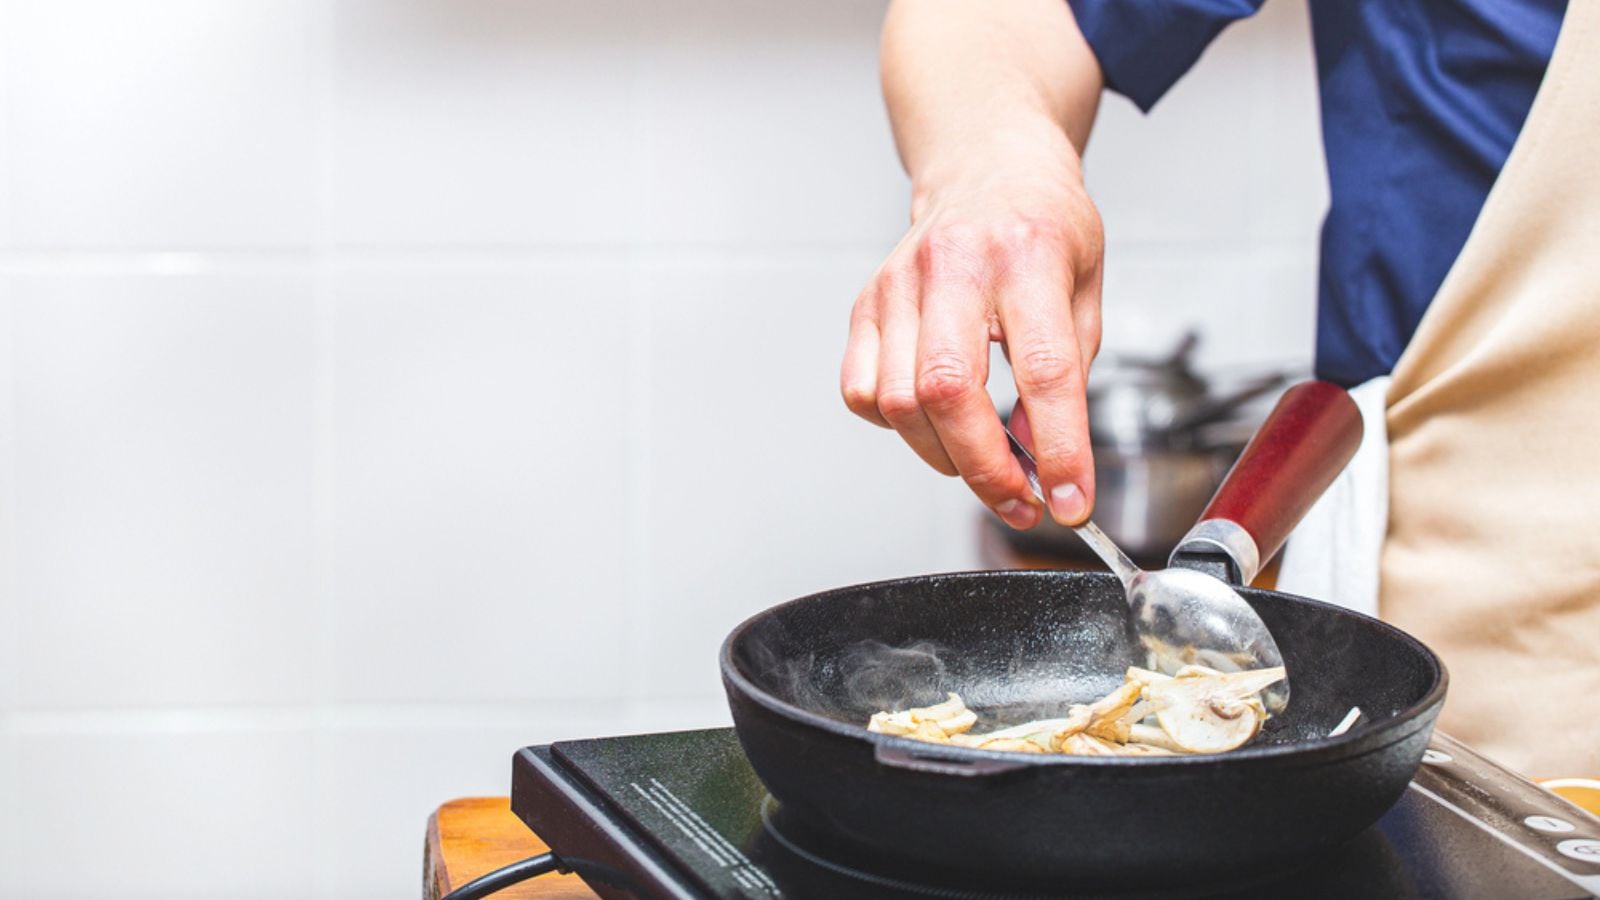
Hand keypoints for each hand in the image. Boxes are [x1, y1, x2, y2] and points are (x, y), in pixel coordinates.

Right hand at [841, 132, 1102, 528]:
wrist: (986, 168)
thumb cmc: (1042, 226)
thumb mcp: (1086, 288)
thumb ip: (1069, 372)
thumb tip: (1040, 455)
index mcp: (1028, 257)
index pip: (1043, 370)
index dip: (1057, 448)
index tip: (1069, 500)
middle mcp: (954, 266)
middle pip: (950, 390)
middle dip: (985, 468)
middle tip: (1019, 500)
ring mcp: (898, 285)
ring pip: (899, 401)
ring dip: (943, 455)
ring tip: (981, 464)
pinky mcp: (865, 305)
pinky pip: (862, 391)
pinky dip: (896, 425)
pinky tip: (932, 419)